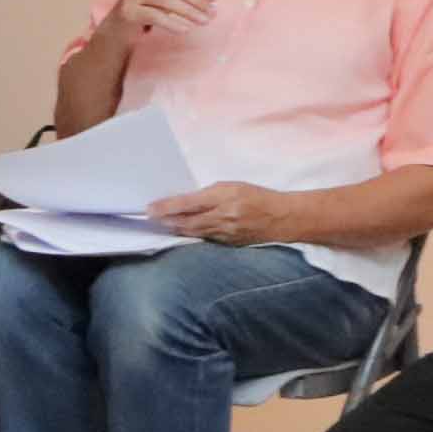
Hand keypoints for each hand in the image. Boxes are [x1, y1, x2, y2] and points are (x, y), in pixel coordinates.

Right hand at [111, 0, 220, 35]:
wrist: (121, 26)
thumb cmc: (148, 5)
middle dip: (197, 0)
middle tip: (211, 13)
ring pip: (166, 0)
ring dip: (188, 12)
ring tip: (202, 22)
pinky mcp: (128, 11)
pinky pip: (155, 16)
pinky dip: (172, 23)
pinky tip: (185, 29)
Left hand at [142, 180, 289, 245]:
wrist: (283, 218)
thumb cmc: (257, 197)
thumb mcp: (233, 186)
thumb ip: (208, 194)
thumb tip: (185, 201)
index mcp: (225, 198)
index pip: (189, 203)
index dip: (167, 207)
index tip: (150, 208)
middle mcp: (223, 217)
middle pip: (186, 222)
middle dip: (166, 220)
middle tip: (150, 217)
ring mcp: (225, 234)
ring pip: (192, 233)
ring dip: (174, 229)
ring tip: (160, 225)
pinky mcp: (227, 245)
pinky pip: (204, 240)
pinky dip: (190, 236)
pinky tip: (180, 233)